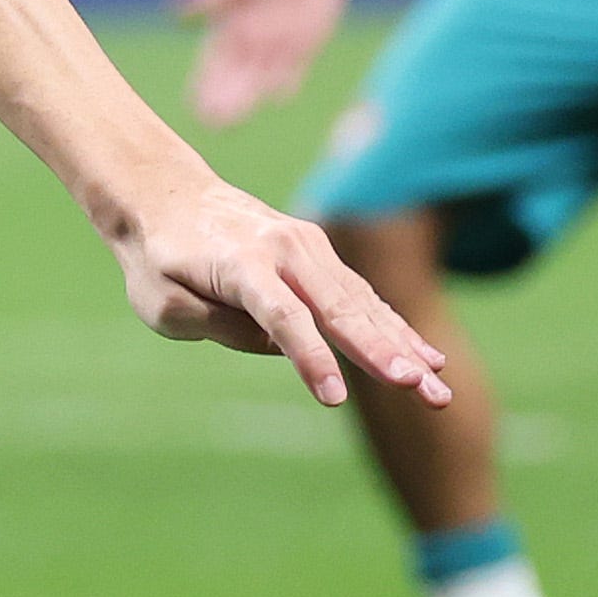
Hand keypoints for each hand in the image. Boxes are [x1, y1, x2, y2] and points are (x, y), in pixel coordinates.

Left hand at [107, 173, 449, 410]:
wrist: (169, 198)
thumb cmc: (159, 261)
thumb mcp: (163, 304)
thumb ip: (217, 325)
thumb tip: (278, 345)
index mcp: (240, 265)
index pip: (282, 317)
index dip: (309, 358)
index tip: (334, 398)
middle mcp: (283, 250)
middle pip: (339, 309)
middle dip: (383, 354)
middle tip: (423, 391)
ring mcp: (308, 247)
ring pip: (362, 304)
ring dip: (403, 347)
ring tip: (438, 387)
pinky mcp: (319, 254)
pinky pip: (362, 296)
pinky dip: (394, 327)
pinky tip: (427, 358)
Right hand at [176, 0, 348, 125]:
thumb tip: (174, 5)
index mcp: (228, 34)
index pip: (210, 68)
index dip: (201, 88)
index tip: (195, 106)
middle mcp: (249, 49)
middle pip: (232, 83)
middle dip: (222, 103)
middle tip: (211, 122)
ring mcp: (275, 53)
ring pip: (258, 83)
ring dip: (247, 101)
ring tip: (234, 121)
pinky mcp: (301, 53)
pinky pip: (291, 74)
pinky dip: (285, 84)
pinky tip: (279, 95)